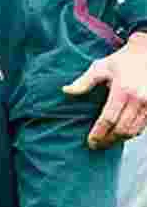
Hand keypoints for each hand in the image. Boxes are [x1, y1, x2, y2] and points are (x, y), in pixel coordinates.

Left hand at [62, 33, 146, 148]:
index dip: (99, 133)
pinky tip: (121, 133)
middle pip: (122, 129)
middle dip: (108, 140)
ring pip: (135, 131)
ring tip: (107, 141)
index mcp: (122, 90)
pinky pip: (144, 127)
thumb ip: (84, 82)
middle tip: (97, 145)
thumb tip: (66, 91)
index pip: (108, 119)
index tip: (90, 141)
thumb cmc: (122, 61)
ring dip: (120, 139)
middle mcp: (138, 99)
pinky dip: (132, 133)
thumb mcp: (100, 67)